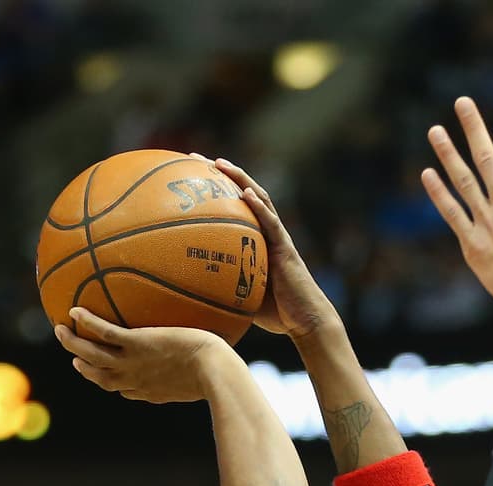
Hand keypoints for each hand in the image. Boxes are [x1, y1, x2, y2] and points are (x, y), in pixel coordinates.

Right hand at [54, 309, 222, 402]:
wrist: (215, 371)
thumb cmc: (218, 375)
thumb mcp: (205, 380)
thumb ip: (196, 376)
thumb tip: (208, 367)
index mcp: (149, 391)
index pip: (124, 389)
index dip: (110, 383)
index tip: (103, 376)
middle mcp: (136, 380)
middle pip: (100, 376)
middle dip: (83, 367)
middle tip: (72, 357)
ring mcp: (134, 362)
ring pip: (93, 356)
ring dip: (73, 344)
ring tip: (60, 330)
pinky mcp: (137, 344)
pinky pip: (105, 332)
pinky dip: (87, 323)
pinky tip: (75, 310)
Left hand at [200, 155, 336, 340]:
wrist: (304, 320)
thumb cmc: (276, 313)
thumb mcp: (241, 298)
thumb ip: (222, 288)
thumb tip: (191, 295)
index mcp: (255, 239)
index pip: (232, 206)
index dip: (212, 189)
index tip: (187, 176)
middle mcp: (266, 231)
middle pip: (242, 192)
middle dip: (219, 173)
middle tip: (194, 159)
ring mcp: (277, 237)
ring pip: (259, 198)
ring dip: (239, 177)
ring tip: (219, 163)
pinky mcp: (285, 247)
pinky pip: (271, 223)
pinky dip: (259, 206)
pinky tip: (246, 193)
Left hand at [422, 98, 492, 332]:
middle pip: (486, 157)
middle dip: (473, 127)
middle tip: (462, 102)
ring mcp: (487, 221)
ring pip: (463, 180)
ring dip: (447, 153)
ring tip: (434, 130)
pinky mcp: (472, 242)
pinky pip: (451, 212)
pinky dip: (438, 193)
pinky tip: (427, 174)